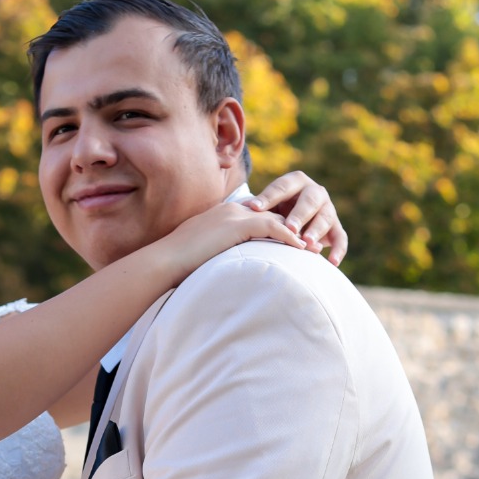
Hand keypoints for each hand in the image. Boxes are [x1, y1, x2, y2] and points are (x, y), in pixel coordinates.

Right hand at [160, 196, 317, 284]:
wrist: (165, 260)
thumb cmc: (177, 263)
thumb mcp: (201, 253)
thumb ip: (216, 253)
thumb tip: (221, 268)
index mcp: (223, 215)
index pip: (256, 216)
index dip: (276, 227)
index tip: (292, 240)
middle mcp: (231, 210)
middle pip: (270, 214)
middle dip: (292, 228)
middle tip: (311, 241)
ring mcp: (234, 215)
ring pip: (275, 219)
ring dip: (296, 233)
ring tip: (313, 247)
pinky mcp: (237, 225)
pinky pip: (271, 227)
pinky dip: (288, 236)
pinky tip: (301, 247)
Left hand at [249, 170, 347, 265]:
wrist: (296, 220)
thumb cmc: (275, 212)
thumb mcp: (266, 207)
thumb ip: (257, 206)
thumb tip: (241, 209)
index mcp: (296, 182)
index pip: (282, 187)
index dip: (269, 197)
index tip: (254, 208)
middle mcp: (315, 192)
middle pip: (310, 201)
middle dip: (300, 214)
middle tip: (290, 228)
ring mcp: (328, 209)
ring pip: (325, 218)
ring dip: (317, 230)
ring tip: (307, 243)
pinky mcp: (336, 227)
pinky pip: (340, 238)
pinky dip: (338, 250)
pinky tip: (332, 262)